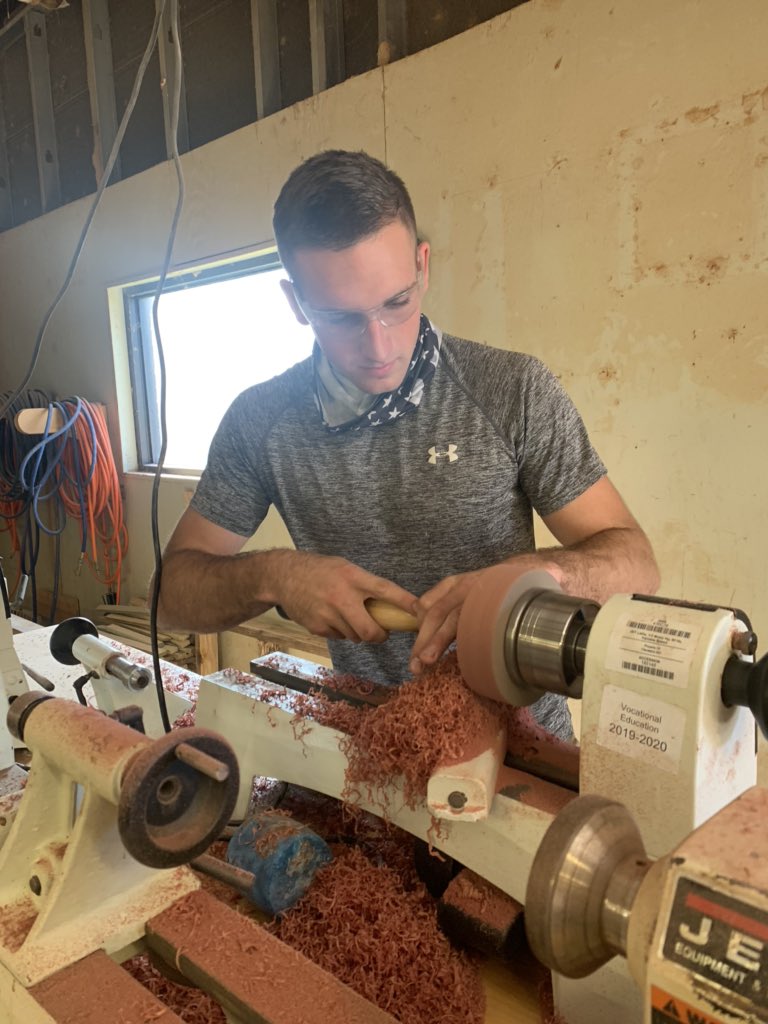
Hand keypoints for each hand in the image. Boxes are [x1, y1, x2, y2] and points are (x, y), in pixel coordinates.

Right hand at [276, 552, 417, 642]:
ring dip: (357, 632)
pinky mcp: (317, 627)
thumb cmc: (320, 570)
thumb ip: (365, 584)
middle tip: (380, 631)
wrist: (283, 576)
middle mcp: (341, 597)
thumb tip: (391, 605)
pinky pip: (339, 637)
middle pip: (370, 630)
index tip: (420, 612)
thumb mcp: (345, 568)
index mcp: (353, 577)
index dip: (405, 602)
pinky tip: (330, 617)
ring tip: (348, 616)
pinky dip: (340, 632)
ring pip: (355, 637)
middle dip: (379, 635)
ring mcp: (328, 614)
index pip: (385, 590)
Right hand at [408, 556, 562, 674]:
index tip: (428, 657)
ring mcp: (465, 588)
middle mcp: (472, 584)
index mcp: (489, 583)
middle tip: (416, 667)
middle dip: (424, 640)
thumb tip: (555, 575)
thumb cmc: (545, 577)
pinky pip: (440, 604)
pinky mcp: (467, 597)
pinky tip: (421, 643)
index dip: (441, 634)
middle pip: (440, 611)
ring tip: (415, 663)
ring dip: (423, 634)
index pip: (458, 610)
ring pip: (435, 606)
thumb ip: (552, 575)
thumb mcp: (553, 575)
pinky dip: (427, 621)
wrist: (547, 567)